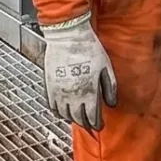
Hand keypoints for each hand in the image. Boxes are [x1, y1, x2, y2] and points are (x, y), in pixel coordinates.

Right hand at [42, 14, 117, 129]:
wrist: (67, 35)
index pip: (92, 117)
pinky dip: (58, 112)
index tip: (100, 125)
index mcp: (88, 91)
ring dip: (73, 118)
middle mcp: (72, 95)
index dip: (97, 124)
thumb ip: (109, 87)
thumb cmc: (88, 48)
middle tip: (90, 125)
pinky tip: (64, 111)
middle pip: (78, 118)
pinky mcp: (49, 85)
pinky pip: (52, 106)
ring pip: (65, 114)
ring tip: (78, 118)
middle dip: (85, 124)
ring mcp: (59, 91)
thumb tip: (111, 104)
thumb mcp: (106, 67)